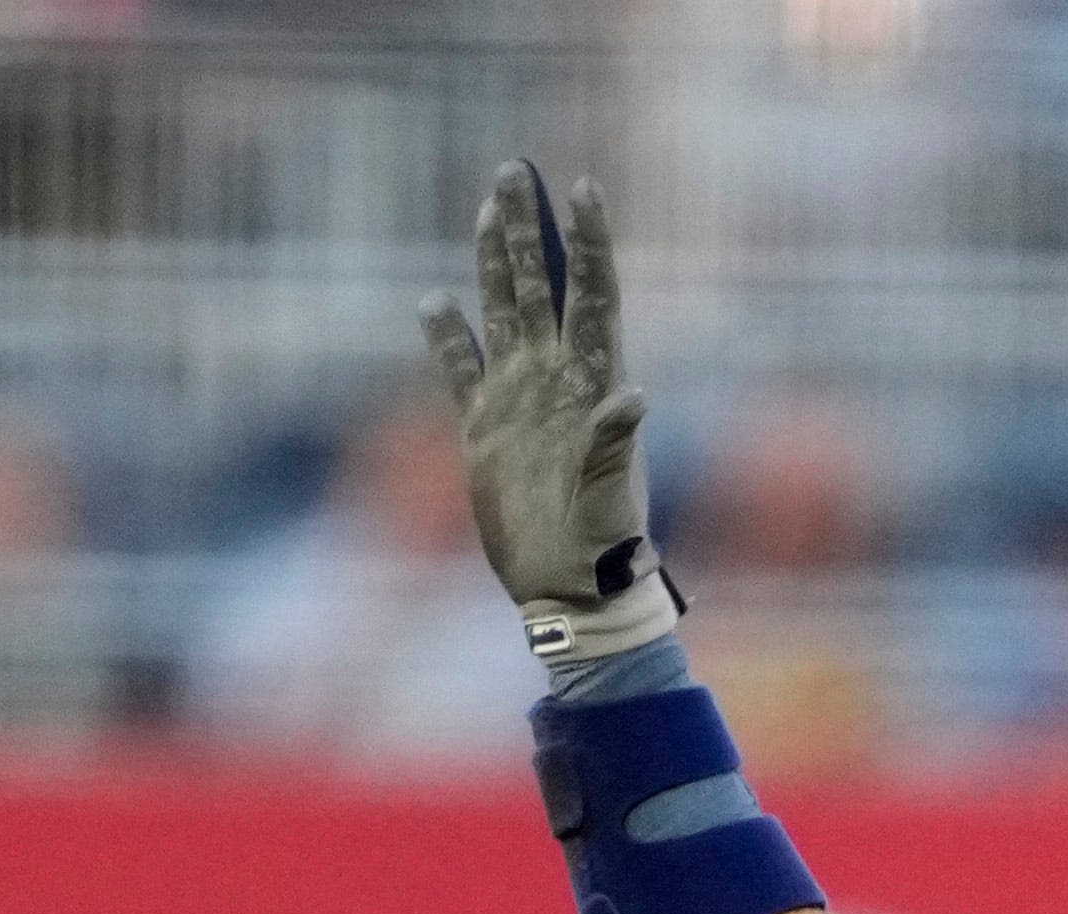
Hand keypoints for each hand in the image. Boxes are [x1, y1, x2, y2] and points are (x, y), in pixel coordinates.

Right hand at [419, 161, 673, 655]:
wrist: (571, 590)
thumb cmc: (603, 547)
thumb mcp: (612, 497)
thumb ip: (616, 445)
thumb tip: (633, 399)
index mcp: (593, 382)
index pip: (590, 294)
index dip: (586, 242)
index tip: (581, 187)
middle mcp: (555, 378)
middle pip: (539, 286)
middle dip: (528, 229)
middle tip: (516, 170)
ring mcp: (519, 398)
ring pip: (502, 312)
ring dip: (492, 261)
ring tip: (487, 207)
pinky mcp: (485, 429)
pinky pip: (461, 370)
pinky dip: (448, 338)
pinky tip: (434, 302)